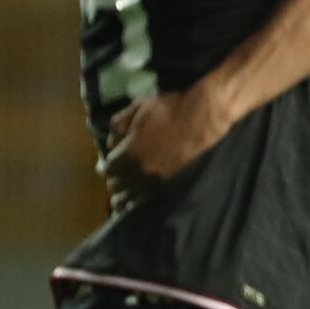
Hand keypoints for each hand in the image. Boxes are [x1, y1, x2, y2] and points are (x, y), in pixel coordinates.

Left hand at [101, 84, 230, 201]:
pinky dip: (139, 201)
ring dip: (123, 195)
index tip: (108, 164)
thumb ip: (118, 124)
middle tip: (117, 176)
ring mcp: (156, 181)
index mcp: (129, 152)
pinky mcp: (170, 186)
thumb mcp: (138, 107)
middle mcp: (140, 171)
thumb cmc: (170, 110)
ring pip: (130, 198)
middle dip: (115, 179)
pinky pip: (147, 201)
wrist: (202, 119)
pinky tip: (138, 200)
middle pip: (117, 185)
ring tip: (123, 194)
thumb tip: (110, 143)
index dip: (107, 165)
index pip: (108, 167)